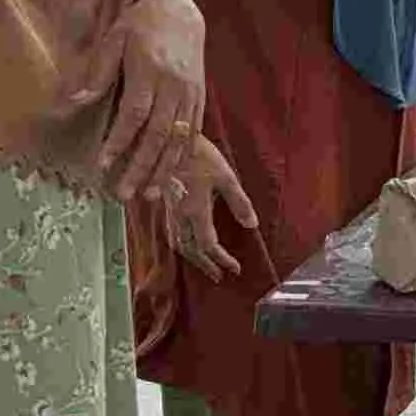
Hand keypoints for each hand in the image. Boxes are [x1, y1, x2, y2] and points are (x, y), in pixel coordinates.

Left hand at [76, 0, 206, 204]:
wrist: (180, 9)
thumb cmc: (139, 23)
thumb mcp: (113, 39)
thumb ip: (98, 73)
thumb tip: (74, 103)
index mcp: (150, 71)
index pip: (134, 114)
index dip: (119, 142)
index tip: (102, 165)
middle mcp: (173, 85)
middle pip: (158, 133)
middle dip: (141, 166)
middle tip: (125, 193)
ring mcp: (190, 92)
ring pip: (178, 137)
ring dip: (165, 168)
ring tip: (151, 194)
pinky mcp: (199, 95)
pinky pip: (193, 130)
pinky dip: (183, 154)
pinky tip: (173, 172)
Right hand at [162, 133, 257, 281]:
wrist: (168, 139)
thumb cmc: (200, 156)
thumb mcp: (225, 176)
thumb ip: (239, 202)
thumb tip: (252, 225)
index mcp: (195, 212)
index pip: (208, 245)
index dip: (222, 259)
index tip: (235, 269)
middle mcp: (179, 217)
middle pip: (190, 250)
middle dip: (205, 265)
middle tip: (219, 276)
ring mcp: (168, 212)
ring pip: (178, 243)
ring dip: (192, 257)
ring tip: (205, 265)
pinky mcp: (163, 205)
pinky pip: (171, 233)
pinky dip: (181, 245)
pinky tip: (187, 243)